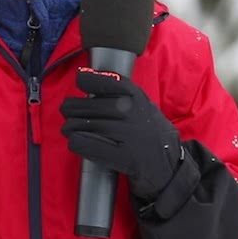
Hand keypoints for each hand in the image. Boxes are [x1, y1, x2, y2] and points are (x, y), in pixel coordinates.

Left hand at [60, 68, 183, 200]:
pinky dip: (75, 142)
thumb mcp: (142, 104)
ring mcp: (124, 133)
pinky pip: (81, 143)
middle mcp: (128, 110)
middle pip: (81, 105)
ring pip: (78, 125)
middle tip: (69, 114)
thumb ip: (119, 90)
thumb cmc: (150, 131)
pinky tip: (78, 142)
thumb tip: (84, 75)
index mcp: (134, 95)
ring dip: (70, 127)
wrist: (168, 163)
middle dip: (70, 109)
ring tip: (71, 129)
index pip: (99, 80)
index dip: (85, 80)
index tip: (81, 82)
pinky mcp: (119, 156)